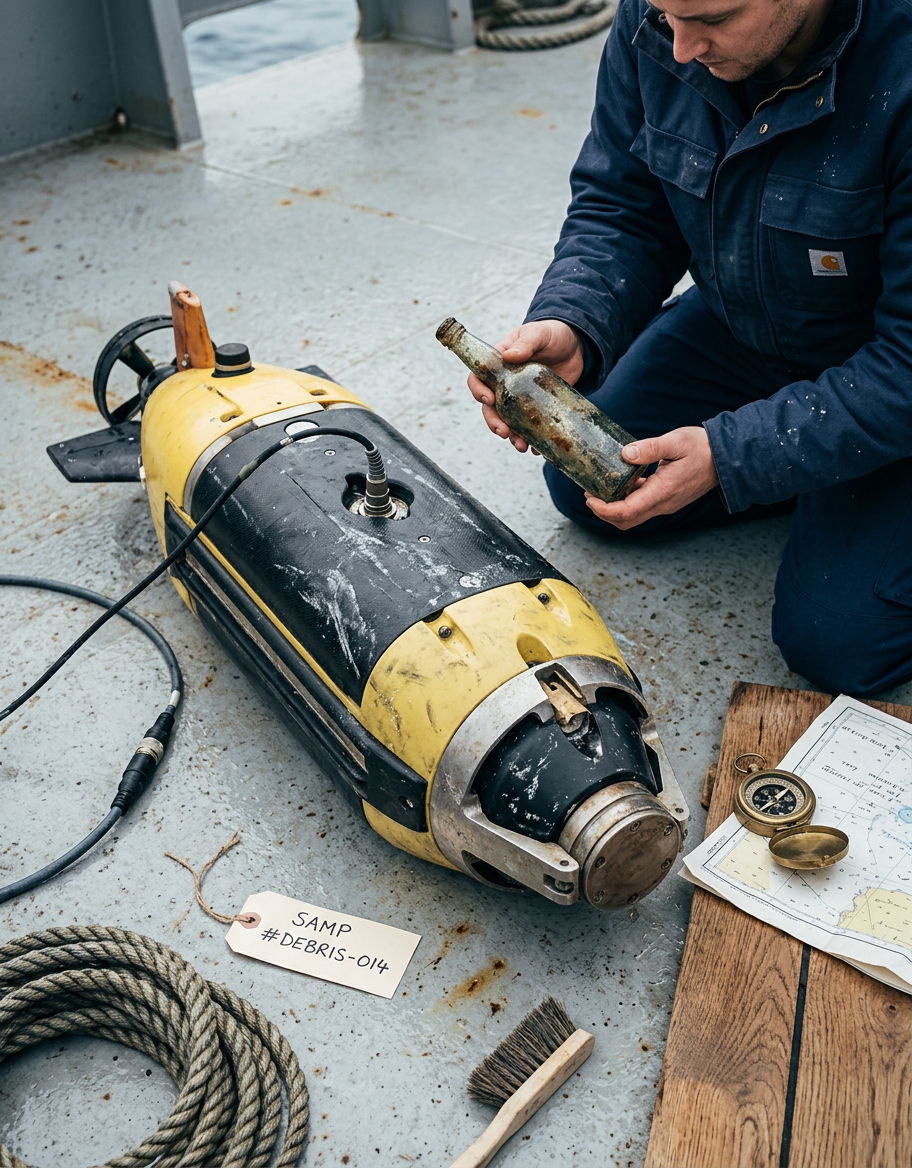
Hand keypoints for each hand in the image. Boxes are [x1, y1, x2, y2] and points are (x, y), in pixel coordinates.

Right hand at [467, 320, 583, 452]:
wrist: (577, 346)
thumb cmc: (552, 334)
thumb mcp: (539, 333)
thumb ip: (526, 342)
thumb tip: (510, 355)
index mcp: (499, 364)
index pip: (478, 378)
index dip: (478, 390)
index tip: (489, 399)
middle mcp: (506, 384)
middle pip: (491, 407)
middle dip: (494, 422)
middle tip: (504, 432)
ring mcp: (521, 398)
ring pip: (509, 421)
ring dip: (512, 436)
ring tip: (523, 446)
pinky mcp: (538, 408)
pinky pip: (530, 427)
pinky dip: (533, 439)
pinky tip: (539, 448)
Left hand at [586, 427, 718, 529]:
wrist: (726, 458)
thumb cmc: (702, 448)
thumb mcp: (675, 442)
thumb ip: (649, 449)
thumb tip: (625, 454)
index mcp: (662, 492)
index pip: (627, 512)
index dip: (604, 509)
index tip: (589, 497)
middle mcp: (663, 504)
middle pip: (626, 520)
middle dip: (604, 512)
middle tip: (590, 495)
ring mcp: (666, 504)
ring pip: (634, 516)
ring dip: (614, 507)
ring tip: (600, 489)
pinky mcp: (667, 499)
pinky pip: (643, 506)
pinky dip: (627, 500)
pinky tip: (621, 483)